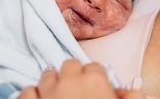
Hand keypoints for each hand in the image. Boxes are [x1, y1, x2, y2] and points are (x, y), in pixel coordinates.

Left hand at [18, 59, 144, 98]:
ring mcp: (48, 91)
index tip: (95, 87)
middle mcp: (70, 80)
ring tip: (58, 94)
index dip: (95, 77)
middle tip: (77, 89)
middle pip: (70, 64)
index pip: (94, 66)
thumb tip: (130, 90)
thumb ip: (132, 97)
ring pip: (47, 74)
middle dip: (74, 75)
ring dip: (52, 82)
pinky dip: (33, 95)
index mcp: (95, 80)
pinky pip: (27, 91)